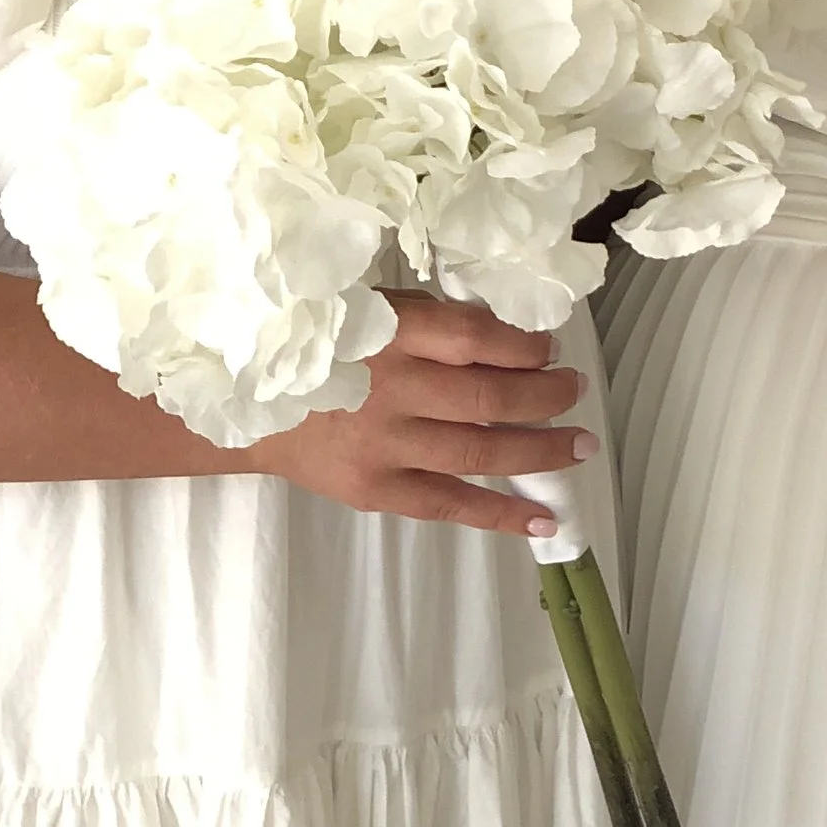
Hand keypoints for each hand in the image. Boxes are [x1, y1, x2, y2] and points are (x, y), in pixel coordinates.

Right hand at [247, 294, 589, 535]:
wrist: (245, 407)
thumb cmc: (320, 347)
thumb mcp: (370, 309)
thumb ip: (433, 322)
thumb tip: (510, 337)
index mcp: (391, 331)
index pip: (477, 338)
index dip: (526, 346)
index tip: (549, 348)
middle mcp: (393, 388)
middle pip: (491, 398)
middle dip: (548, 395)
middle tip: (574, 389)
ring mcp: (385, 445)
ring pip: (482, 452)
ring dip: (543, 450)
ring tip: (581, 445)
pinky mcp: (376, 491)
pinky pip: (451, 506)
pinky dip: (503, 515)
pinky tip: (546, 518)